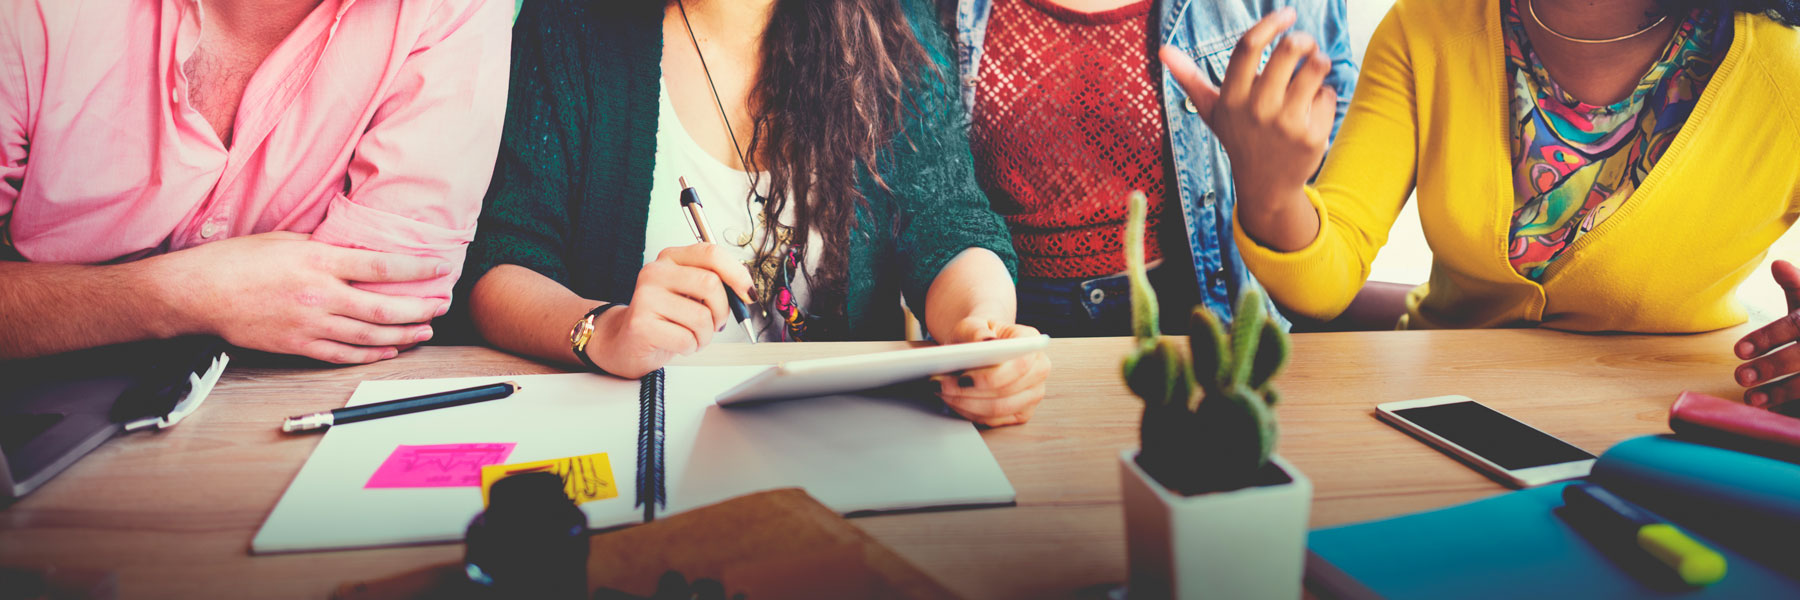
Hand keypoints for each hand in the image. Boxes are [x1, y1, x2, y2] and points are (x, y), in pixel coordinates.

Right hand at [145, 231, 448, 363]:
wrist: (197, 293)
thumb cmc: (236, 261)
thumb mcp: (285, 240)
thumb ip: (324, 248)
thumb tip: (354, 250)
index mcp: (318, 263)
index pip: (380, 267)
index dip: (415, 271)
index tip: (439, 270)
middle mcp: (320, 296)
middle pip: (383, 308)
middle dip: (419, 309)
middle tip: (441, 306)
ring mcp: (309, 325)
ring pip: (369, 336)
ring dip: (403, 335)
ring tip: (425, 331)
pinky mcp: (297, 345)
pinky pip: (343, 354)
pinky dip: (371, 354)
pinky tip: (389, 350)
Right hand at [589, 243, 753, 378]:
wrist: (627, 341)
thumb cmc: (665, 318)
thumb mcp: (691, 293)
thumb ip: (716, 285)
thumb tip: (745, 290)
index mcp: (671, 258)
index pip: (711, 253)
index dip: (737, 274)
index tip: (747, 294)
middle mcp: (655, 272)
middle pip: (710, 284)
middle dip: (722, 310)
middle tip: (715, 323)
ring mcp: (645, 297)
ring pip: (701, 317)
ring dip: (706, 335)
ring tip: (693, 336)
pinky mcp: (641, 324)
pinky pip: (686, 338)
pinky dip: (691, 347)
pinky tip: (679, 344)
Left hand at [935, 319, 1050, 426]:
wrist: (981, 346)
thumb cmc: (977, 335)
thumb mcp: (971, 324)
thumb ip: (977, 331)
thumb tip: (985, 343)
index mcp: (1031, 342)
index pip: (1019, 365)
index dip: (990, 376)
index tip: (962, 378)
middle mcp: (1039, 368)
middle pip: (1006, 391)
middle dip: (968, 392)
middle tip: (939, 385)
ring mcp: (1033, 393)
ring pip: (998, 409)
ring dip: (965, 403)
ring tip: (941, 391)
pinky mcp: (1022, 412)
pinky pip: (994, 420)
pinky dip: (969, 412)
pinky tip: (953, 400)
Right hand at [1159, 8, 1335, 246]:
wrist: (1266, 186)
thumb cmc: (1239, 137)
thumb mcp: (1213, 110)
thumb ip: (1190, 78)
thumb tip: (1162, 50)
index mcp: (1231, 98)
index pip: (1247, 46)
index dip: (1270, 24)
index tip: (1287, 13)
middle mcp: (1257, 109)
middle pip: (1289, 49)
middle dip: (1303, 39)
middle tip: (1304, 44)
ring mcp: (1286, 124)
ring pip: (1316, 67)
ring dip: (1319, 61)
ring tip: (1313, 69)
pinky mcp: (1312, 136)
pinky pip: (1328, 94)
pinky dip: (1324, 96)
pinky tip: (1312, 111)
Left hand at [1734, 260, 1799, 408]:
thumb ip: (1797, 287)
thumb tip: (1776, 263)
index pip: (1796, 325)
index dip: (1768, 337)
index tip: (1737, 351)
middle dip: (1772, 366)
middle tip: (1739, 376)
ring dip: (1782, 392)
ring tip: (1750, 399)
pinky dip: (1794, 409)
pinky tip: (1772, 415)